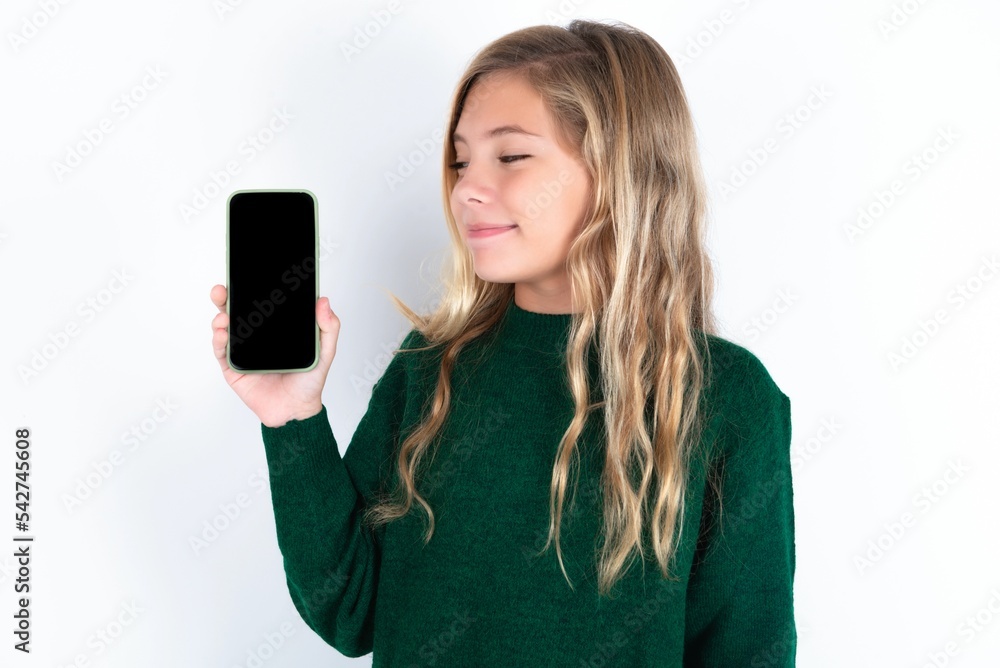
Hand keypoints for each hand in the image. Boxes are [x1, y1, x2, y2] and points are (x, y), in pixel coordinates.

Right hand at [210, 284, 339, 426]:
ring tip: (224, 315)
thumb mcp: (325, 351)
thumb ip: (328, 327)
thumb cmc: (309, 381)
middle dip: (225, 297)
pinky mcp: (233, 368)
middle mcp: (256, 336)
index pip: (260, 303)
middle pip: (236, 311)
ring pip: (225, 328)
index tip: (247, 276)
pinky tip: (222, 334)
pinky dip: (219, 341)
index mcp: (275, 328)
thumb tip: (324, 300)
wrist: (296, 410)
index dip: (251, 288)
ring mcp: (243, 351)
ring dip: (220, 317)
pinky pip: (221, 352)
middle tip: (223, 289)